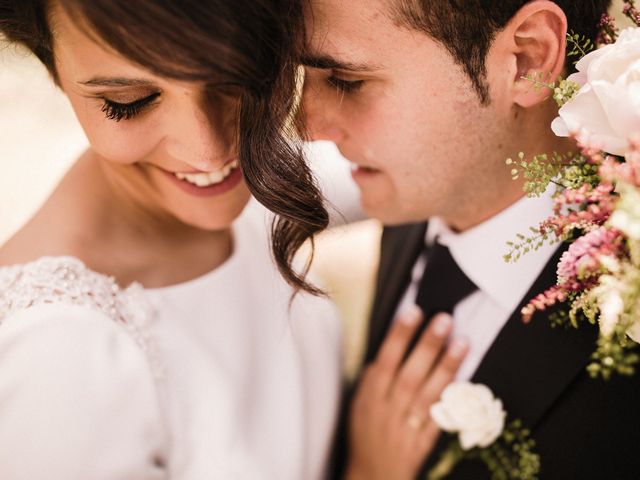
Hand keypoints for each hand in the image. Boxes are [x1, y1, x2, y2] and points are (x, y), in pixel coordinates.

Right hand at [346, 306, 468, 479]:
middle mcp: (389, 410)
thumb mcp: (358, 404)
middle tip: (444, 320)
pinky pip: (440, 418)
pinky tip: (465, 378)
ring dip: (447, 366)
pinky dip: (452, 399)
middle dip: (427, 345)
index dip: (399, 336)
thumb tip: (385, 355)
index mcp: (370, 398)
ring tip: (463, 342)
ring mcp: (408, 426)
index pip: (385, 361)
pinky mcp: (424, 441)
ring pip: (429, 393)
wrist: (373, 475)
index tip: (413, 312)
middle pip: (410, 373)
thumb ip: (372, 380)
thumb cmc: (365, 435)